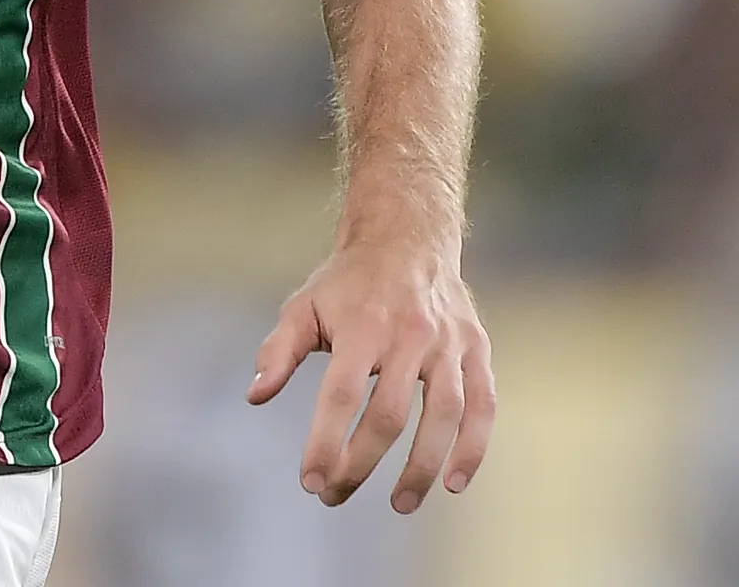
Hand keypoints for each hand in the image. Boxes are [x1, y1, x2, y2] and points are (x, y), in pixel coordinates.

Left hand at [246, 236, 493, 511]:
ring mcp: (447, 342)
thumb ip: (279, 351)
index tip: (311, 482)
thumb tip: (255, 395)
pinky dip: (473, 446)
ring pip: (443, 413)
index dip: (326, 442)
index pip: (341, 395)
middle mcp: (408, 334)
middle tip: (336, 496)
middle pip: (390, 412)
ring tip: (400, 503)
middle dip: (362, 463)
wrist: (408, 235)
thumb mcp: (304, 305)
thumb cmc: (348, 282)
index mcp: (362, 325)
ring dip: (423, 466)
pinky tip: (455, 482)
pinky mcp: (476, 349)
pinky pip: (483, 405)